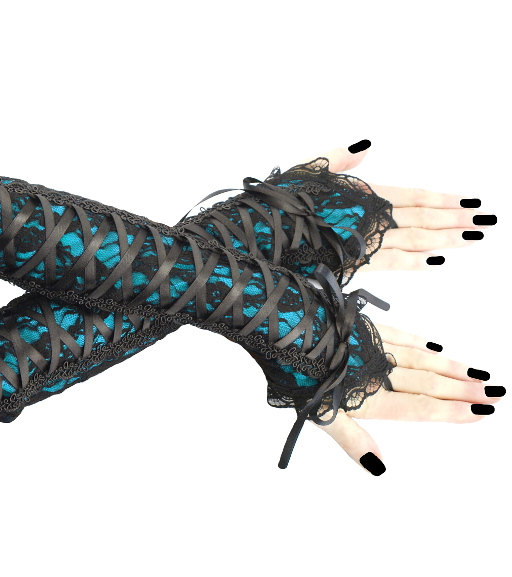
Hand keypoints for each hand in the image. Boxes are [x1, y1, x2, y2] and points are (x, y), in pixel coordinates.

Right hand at [297, 146, 494, 271]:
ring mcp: (363, 240)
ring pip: (415, 239)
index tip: (469, 201)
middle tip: (487, 220)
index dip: (444, 199)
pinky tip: (436, 261)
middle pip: (422, 217)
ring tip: (474, 238)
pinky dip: (415, 262)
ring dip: (447, 239)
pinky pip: (391, 263)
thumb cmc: (279, 202)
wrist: (260, 233)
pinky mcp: (353, 262)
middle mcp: (369, 216)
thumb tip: (366, 143)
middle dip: (457, 219)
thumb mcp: (307, 170)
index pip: (413, 196)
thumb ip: (339, 157)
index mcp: (362, 193)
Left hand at [314, 321, 502, 473]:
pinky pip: (400, 336)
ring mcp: (373, 348)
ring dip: (450, 367)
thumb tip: (379, 468)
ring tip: (477, 373)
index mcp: (370, 397)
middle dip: (463, 389)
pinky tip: (435, 347)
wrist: (284, 329)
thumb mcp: (319, 413)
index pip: (420, 407)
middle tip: (496, 391)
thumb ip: (352, 440)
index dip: (452, 410)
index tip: (484, 411)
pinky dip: (421, 344)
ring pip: (420, 359)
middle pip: (428, 383)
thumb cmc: (297, 376)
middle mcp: (379, 372)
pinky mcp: (363, 328)